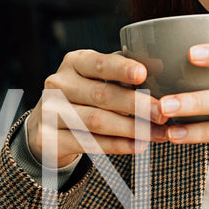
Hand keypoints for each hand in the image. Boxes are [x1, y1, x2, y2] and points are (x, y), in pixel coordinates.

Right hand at [24, 50, 161, 167]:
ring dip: (132, 128)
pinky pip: (89, 143)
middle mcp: (58, 84)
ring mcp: (51, 112)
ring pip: (97, 121)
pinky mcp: (50, 139)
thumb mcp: (95, 79)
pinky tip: (138, 145)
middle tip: (162, 113)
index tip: (143, 74)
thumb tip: (163, 71)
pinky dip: (117, 145)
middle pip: (102, 95)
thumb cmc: (84, 98)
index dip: (121, 69)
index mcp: (74, 63)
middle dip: (136, 104)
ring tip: (158, 133)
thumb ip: (121, 76)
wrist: (45, 127)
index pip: (99, 63)